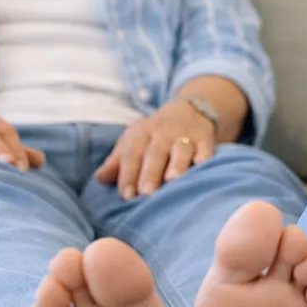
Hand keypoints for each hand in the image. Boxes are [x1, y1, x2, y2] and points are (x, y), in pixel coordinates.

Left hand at [95, 100, 215, 198]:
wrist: (188, 112)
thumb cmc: (153, 136)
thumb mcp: (132, 142)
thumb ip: (117, 162)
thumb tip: (100, 178)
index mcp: (140, 133)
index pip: (131, 153)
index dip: (128, 173)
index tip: (126, 195)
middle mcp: (163, 133)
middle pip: (155, 152)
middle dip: (150, 172)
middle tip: (146, 192)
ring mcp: (185, 136)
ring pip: (181, 149)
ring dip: (177, 164)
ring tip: (173, 180)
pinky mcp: (205, 139)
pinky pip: (205, 148)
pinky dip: (204, 157)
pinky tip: (201, 167)